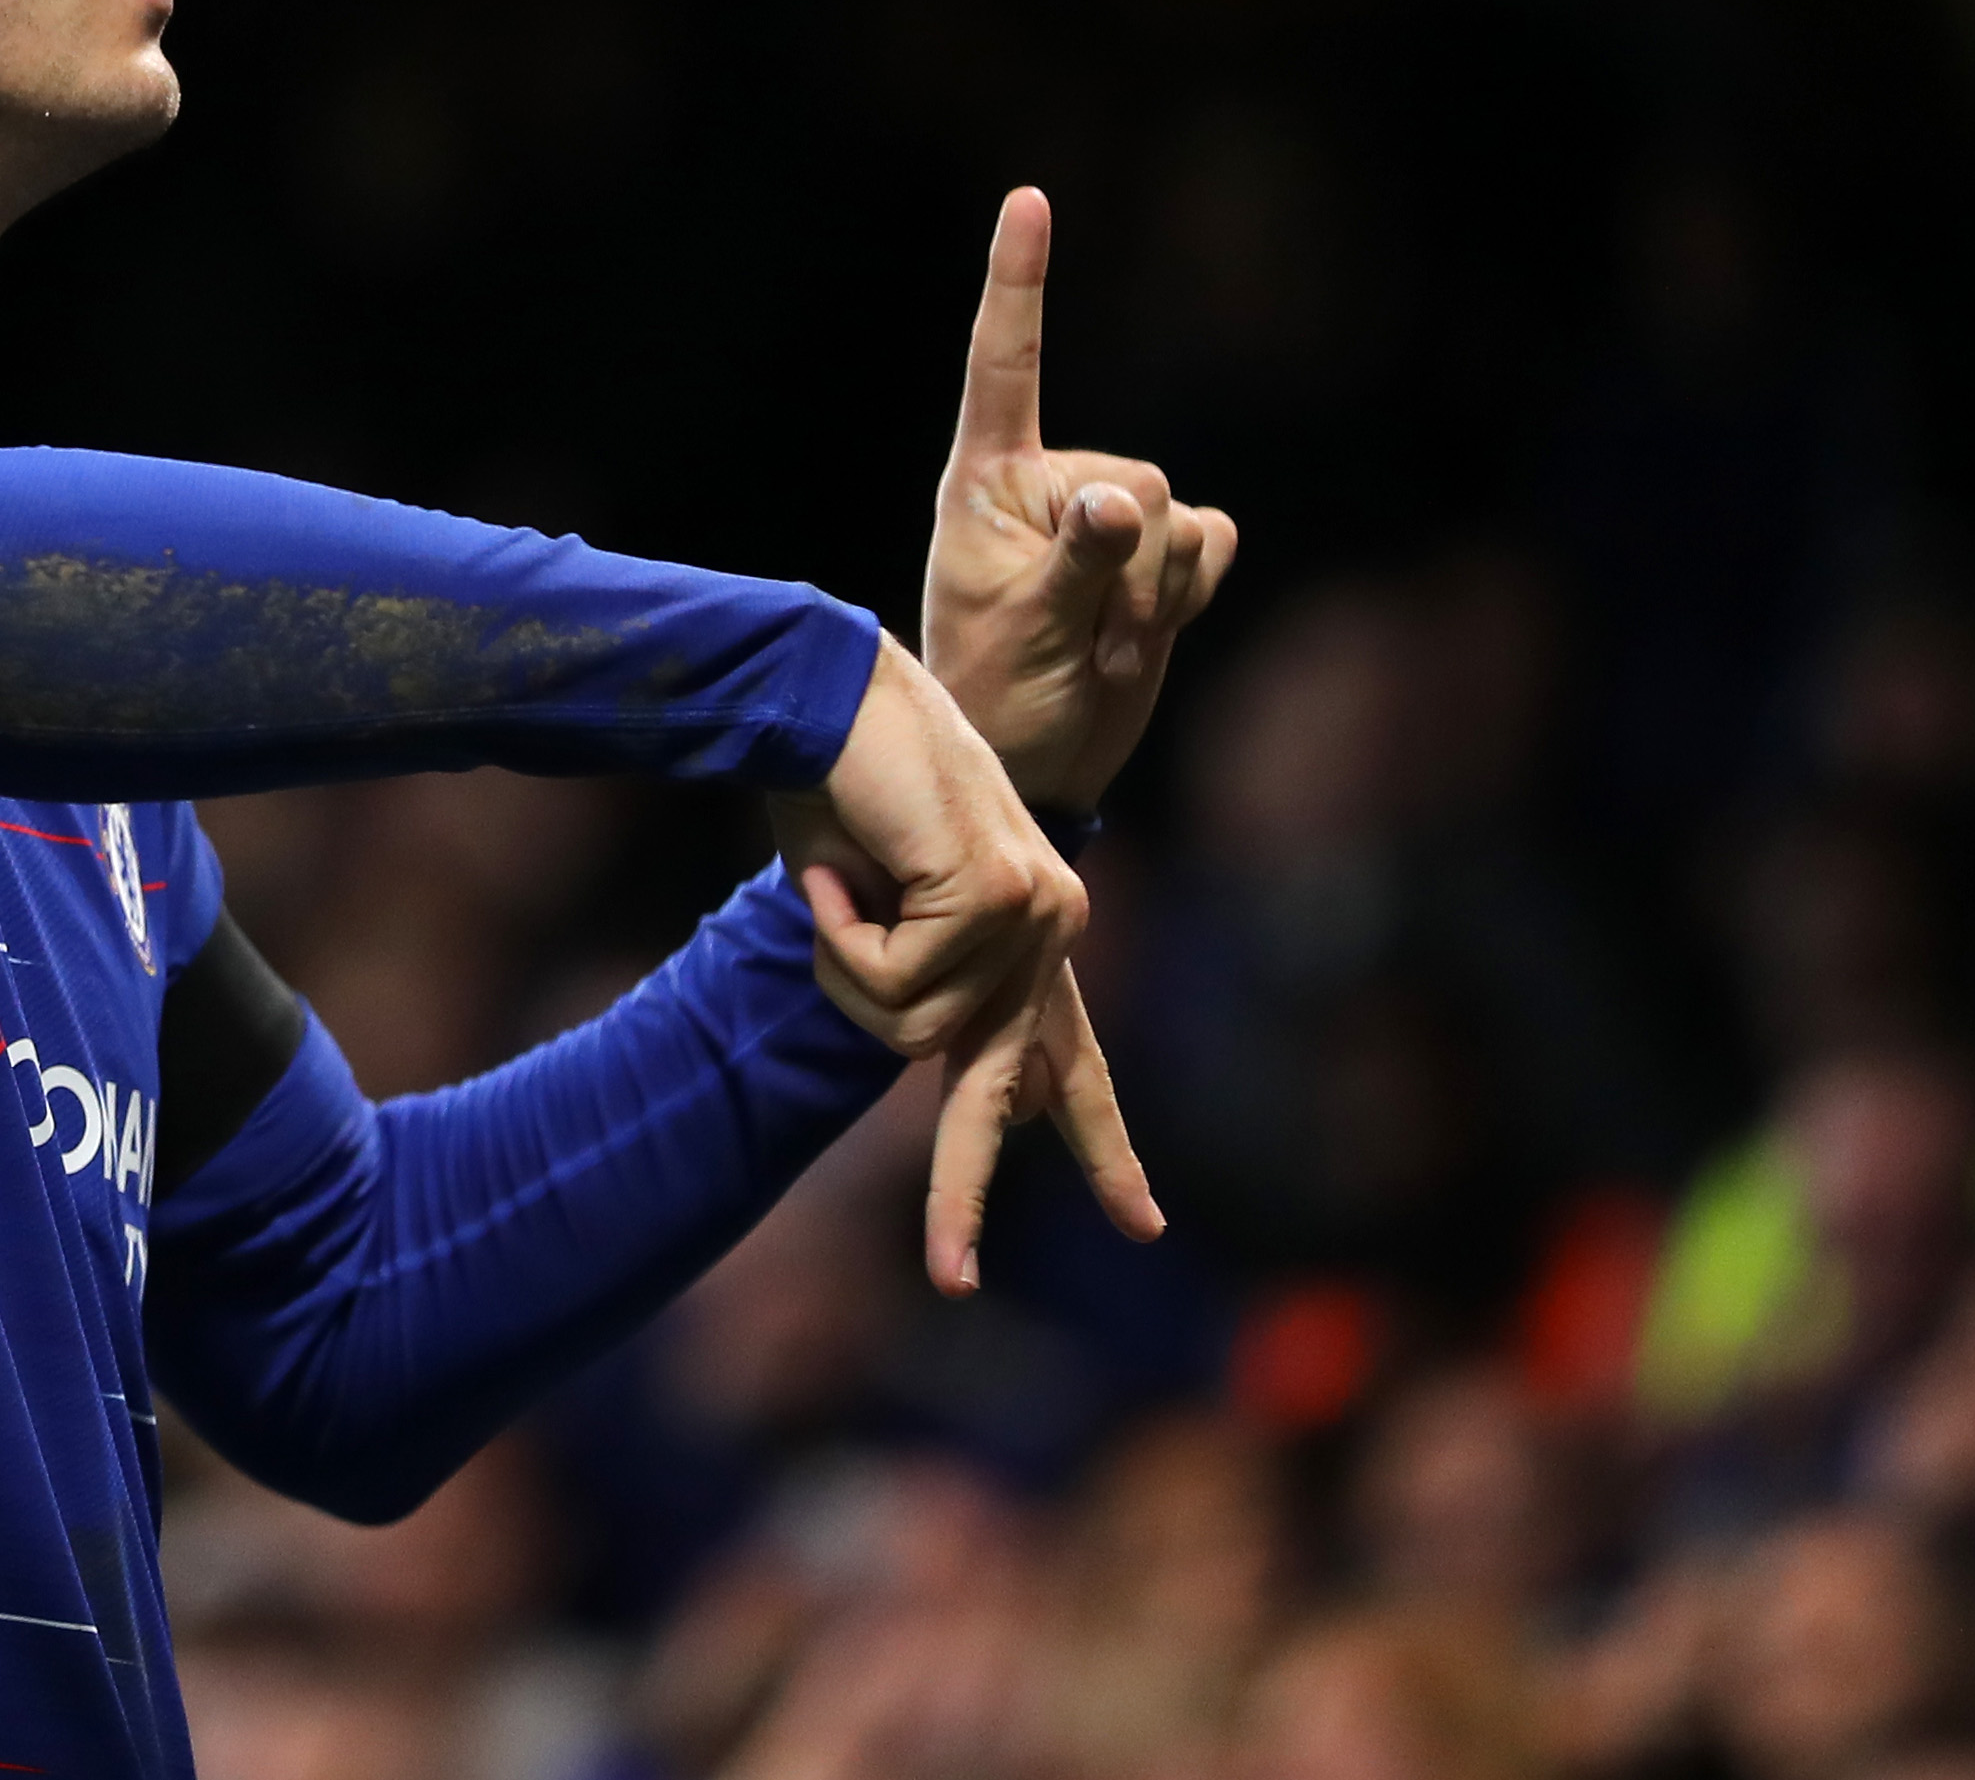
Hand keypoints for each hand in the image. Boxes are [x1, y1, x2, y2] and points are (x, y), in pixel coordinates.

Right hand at [771, 639, 1160, 1291]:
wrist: (831, 690)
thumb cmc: (836, 784)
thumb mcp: (871, 901)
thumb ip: (906, 976)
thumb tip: (945, 1068)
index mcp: (1027, 935)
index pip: (1071, 1059)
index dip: (1098, 1142)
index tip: (1143, 1223)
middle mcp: (1048, 928)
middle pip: (1003, 1090)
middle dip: (963, 1193)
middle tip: (951, 1285)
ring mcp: (1033, 914)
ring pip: (908, 1032)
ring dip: (841, 968)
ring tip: (833, 886)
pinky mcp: (1000, 898)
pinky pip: (892, 983)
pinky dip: (841, 936)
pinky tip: (842, 868)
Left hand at [922, 186, 1240, 813]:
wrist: (1040, 759)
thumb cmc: (999, 697)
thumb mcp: (1027, 632)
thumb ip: (1077, 563)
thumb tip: (1119, 500)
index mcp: (986, 479)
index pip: (1004, 362)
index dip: (1018, 278)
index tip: (1028, 197)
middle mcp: (1052, 479)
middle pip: (1138, 478)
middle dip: (1130, 568)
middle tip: (1087, 639)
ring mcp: (1110, 512)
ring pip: (1180, 516)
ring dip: (1158, 593)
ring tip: (1104, 645)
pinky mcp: (1162, 550)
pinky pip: (1214, 542)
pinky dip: (1192, 591)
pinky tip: (1146, 630)